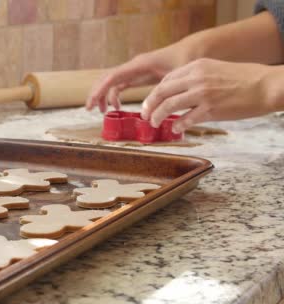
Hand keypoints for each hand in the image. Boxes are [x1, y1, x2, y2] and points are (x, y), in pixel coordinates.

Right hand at [86, 48, 183, 111]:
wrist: (192, 51)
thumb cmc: (185, 59)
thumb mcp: (178, 75)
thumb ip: (164, 91)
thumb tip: (151, 110)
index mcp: (138, 65)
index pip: (112, 77)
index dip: (100, 90)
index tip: (91, 103)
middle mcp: (132, 66)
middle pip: (106, 79)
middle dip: (96, 93)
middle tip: (90, 109)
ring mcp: (134, 71)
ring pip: (111, 83)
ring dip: (103, 96)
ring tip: (102, 111)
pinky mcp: (138, 76)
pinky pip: (119, 86)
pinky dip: (114, 96)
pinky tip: (117, 107)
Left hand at [140, 58, 274, 132]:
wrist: (267, 85)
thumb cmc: (245, 78)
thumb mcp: (216, 69)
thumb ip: (196, 77)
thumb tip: (179, 91)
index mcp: (196, 66)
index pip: (166, 80)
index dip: (154, 93)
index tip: (149, 102)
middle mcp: (196, 78)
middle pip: (161, 92)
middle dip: (148, 105)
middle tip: (144, 115)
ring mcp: (202, 94)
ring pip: (169, 106)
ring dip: (157, 116)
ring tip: (154, 123)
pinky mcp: (211, 109)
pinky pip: (186, 119)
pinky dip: (177, 125)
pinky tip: (175, 128)